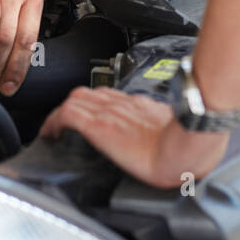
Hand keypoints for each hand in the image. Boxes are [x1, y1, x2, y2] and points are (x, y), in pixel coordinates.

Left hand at [40, 87, 228, 188]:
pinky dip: (54, 122)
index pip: (111, 96)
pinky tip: (50, 134)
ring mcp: (111, 113)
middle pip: (90, 93)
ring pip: (76, 99)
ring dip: (64, 113)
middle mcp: (124, 105)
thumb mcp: (178, 133)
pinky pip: (68, 115)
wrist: (188, 146)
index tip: (88, 116)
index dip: (94, 104)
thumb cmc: (189, 145)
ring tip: (56, 129)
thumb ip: (170, 131)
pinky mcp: (101, 126)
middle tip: (66, 124)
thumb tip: (174, 144)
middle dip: (75, 106)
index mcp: (143, 107)